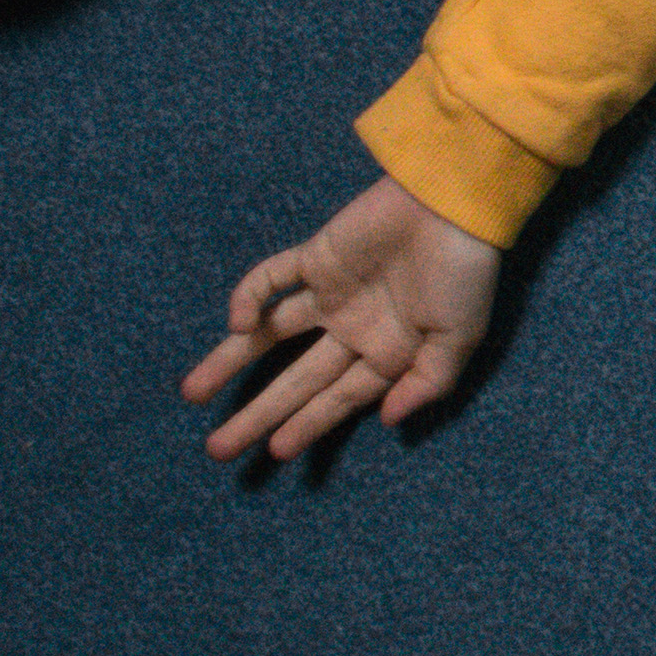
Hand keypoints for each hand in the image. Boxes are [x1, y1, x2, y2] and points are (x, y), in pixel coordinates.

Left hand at [183, 174, 501, 463]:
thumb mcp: (461, 338)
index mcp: (388, 351)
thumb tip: (387, 420)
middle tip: (218, 451)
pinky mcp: (315, 256)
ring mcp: (330, 293)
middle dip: (258, 415)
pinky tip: (238, 322)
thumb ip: (428, 382)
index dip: (308, 424)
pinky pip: (272, 279)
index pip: (338, 398)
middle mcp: (353, 328)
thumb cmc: (465, 272)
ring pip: (269, 335)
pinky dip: (249, 298)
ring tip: (191, 394)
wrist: (456, 202)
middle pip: (295, 379)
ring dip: (229, 362)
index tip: (276, 452)